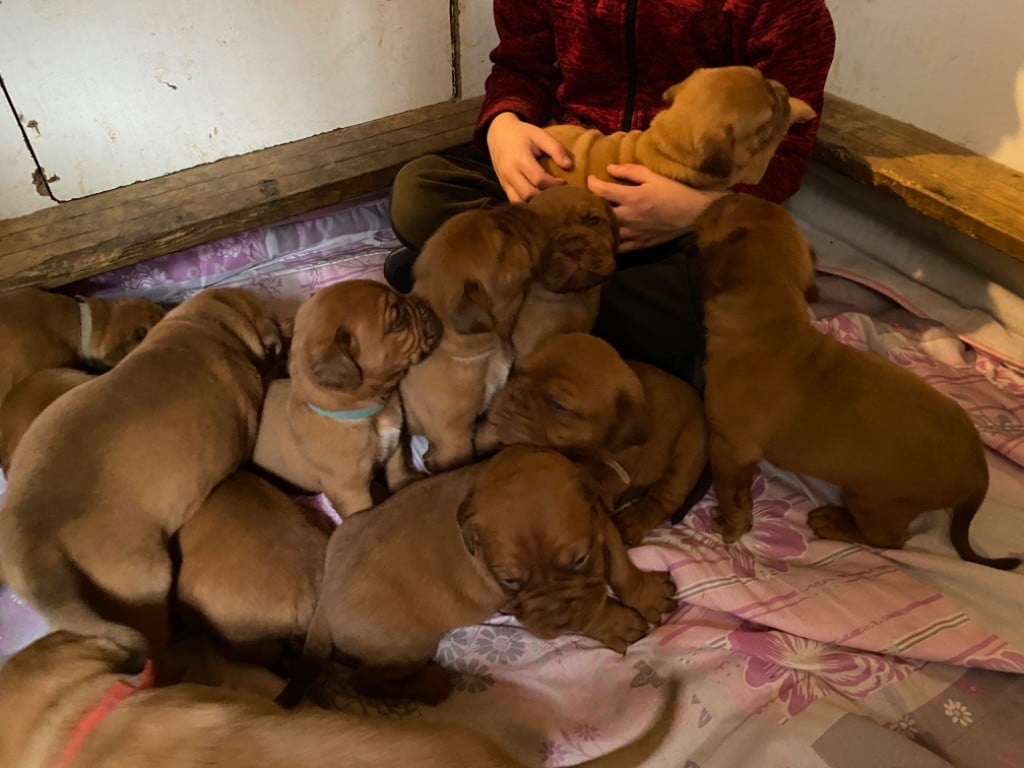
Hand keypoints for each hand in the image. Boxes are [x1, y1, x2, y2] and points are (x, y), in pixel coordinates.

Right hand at [486, 112, 572, 202]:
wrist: (498, 133)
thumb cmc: (522, 134)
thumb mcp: (540, 135)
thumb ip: (556, 149)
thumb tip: (569, 166)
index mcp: (520, 158)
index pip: (539, 179)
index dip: (554, 184)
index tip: (564, 181)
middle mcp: (510, 172)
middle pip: (529, 194)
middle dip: (546, 196)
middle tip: (557, 192)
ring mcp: (504, 181)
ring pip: (520, 201)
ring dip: (536, 202)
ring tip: (548, 197)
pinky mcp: (503, 186)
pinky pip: (514, 201)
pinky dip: (527, 203)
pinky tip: (537, 198)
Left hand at [587, 164, 726, 251]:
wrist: (695, 214)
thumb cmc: (675, 191)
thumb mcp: (654, 176)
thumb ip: (630, 171)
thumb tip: (609, 168)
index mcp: (633, 197)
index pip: (602, 190)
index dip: (591, 183)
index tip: (589, 179)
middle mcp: (630, 217)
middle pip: (600, 213)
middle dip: (590, 205)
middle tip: (585, 199)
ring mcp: (633, 233)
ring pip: (606, 232)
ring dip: (597, 225)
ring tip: (591, 219)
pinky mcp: (639, 245)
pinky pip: (618, 248)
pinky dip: (608, 243)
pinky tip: (603, 238)